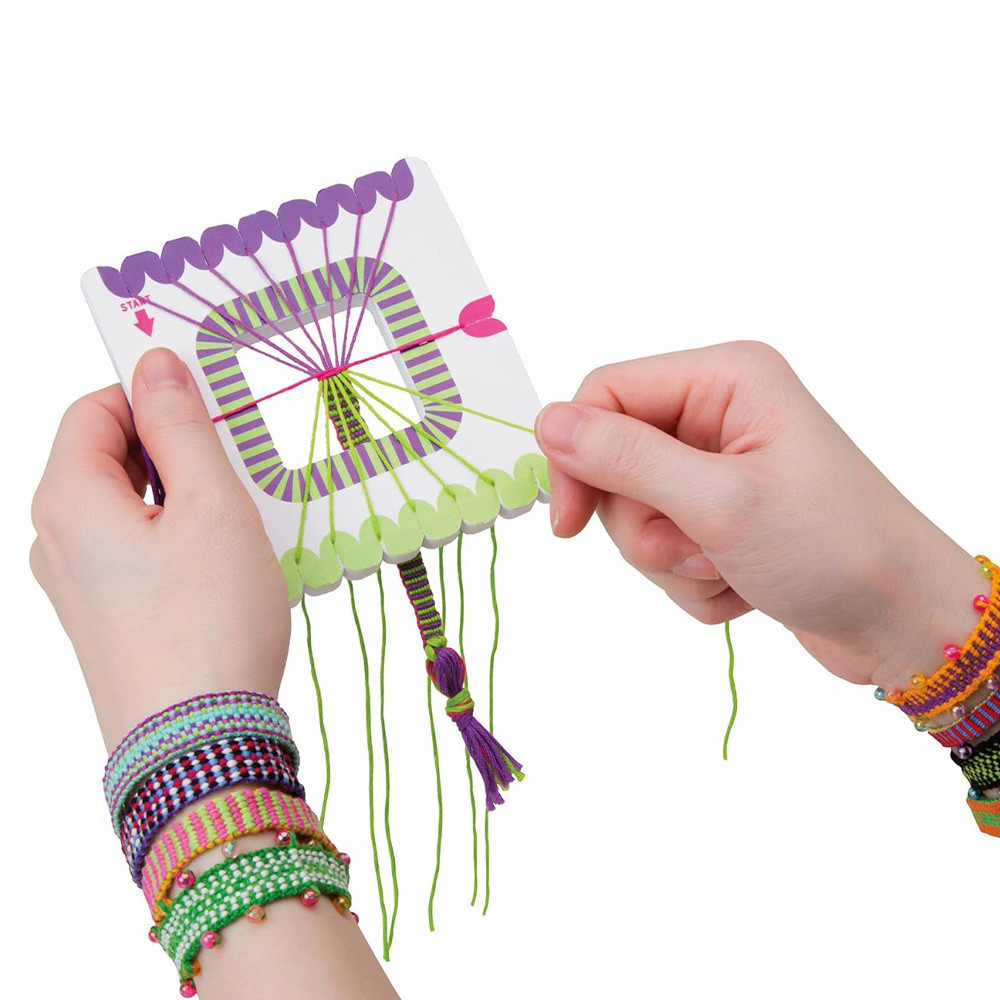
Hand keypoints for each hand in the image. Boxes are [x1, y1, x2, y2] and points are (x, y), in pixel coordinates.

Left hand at [30, 348, 290, 750]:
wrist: (200, 745)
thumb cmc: (209, 620)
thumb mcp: (212, 505)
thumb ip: (182, 426)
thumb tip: (156, 364)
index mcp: (68, 497)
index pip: (96, 407)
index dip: (152, 392)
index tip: (211, 402)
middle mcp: (55, 537)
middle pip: (110, 456)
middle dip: (174, 448)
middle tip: (237, 469)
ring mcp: (75, 584)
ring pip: (128, 506)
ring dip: (183, 497)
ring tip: (238, 525)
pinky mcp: (103, 618)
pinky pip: (135, 551)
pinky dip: (178, 539)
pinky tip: (221, 567)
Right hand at [535, 340, 984, 689]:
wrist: (900, 621)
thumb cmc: (832, 548)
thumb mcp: (719, 502)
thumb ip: (625, 458)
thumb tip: (546, 423)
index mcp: (725, 380)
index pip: (605, 393)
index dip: (576, 455)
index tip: (571, 525)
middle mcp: (719, 413)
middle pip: (614, 460)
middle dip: (644, 524)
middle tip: (696, 551)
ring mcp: (719, 467)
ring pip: (635, 512)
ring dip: (670, 560)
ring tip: (728, 571)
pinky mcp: (721, 516)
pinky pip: (664, 547)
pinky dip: (691, 579)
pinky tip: (740, 586)